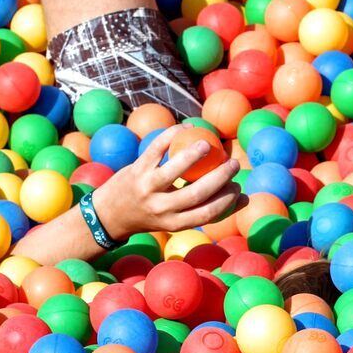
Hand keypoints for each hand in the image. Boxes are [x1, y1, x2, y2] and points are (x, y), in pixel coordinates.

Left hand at [93, 126, 242, 239]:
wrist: (108, 215)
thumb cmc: (150, 215)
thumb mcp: (174, 220)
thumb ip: (203, 210)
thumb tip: (243, 200)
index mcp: (173, 223)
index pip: (207, 213)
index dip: (227, 201)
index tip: (238, 187)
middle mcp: (161, 208)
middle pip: (197, 192)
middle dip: (220, 177)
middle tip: (234, 164)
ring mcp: (147, 187)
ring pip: (175, 169)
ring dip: (195, 155)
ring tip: (209, 144)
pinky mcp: (136, 169)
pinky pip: (157, 148)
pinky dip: (172, 135)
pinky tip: (186, 129)